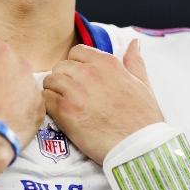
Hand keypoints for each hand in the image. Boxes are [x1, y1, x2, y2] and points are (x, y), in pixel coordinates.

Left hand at [43, 39, 164, 164]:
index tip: (81, 80)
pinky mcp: (65, 111)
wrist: (139, 147)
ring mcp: (75, 91)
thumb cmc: (143, 118)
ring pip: (50, 81)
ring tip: (66, 106)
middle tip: (72, 96)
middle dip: (63, 79)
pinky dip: (50, 107)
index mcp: (107, 63)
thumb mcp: (143, 85)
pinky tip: (62, 116)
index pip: (76, 52)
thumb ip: (134, 62)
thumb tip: (134, 43)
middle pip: (60, 66)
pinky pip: (46, 99)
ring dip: (54, 93)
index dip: (76, 65)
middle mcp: (88, 73)